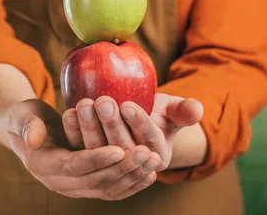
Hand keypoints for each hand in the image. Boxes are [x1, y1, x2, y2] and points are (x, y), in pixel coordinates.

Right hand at [7, 99, 158, 200]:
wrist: (28, 133)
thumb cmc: (26, 117)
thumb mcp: (22, 115)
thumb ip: (27, 125)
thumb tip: (34, 139)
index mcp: (43, 165)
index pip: (74, 166)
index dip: (97, 159)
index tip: (119, 149)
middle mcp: (58, 182)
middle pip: (94, 182)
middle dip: (122, 169)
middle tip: (146, 153)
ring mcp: (72, 187)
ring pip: (106, 190)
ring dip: (132, 177)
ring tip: (153, 161)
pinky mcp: (85, 186)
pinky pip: (111, 191)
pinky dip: (131, 185)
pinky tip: (149, 174)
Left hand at [62, 94, 202, 170]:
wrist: (134, 122)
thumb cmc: (157, 114)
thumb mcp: (173, 110)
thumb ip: (184, 110)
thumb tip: (197, 109)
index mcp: (156, 156)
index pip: (148, 140)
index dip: (138, 123)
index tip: (128, 104)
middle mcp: (132, 166)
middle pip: (121, 146)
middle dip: (111, 124)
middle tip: (103, 101)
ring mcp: (108, 164)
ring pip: (97, 150)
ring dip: (90, 128)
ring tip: (86, 103)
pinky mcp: (87, 159)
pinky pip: (78, 147)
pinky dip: (73, 131)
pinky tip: (69, 112)